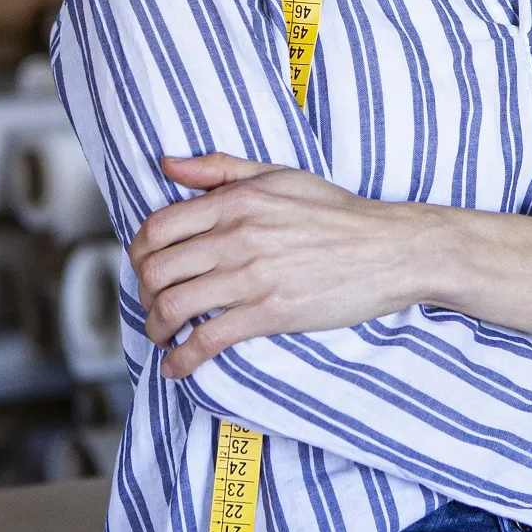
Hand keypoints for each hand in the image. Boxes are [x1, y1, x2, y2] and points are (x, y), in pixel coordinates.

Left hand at [132, 152, 428, 378]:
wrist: (392, 249)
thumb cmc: (338, 213)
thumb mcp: (280, 175)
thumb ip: (220, 169)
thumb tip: (167, 165)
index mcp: (236, 200)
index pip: (158, 227)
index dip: (139, 255)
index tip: (145, 269)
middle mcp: (237, 236)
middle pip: (156, 270)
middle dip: (143, 295)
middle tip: (153, 306)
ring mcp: (252, 275)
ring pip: (173, 306)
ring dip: (156, 328)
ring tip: (163, 336)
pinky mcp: (270, 312)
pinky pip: (207, 339)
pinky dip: (181, 358)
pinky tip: (178, 365)